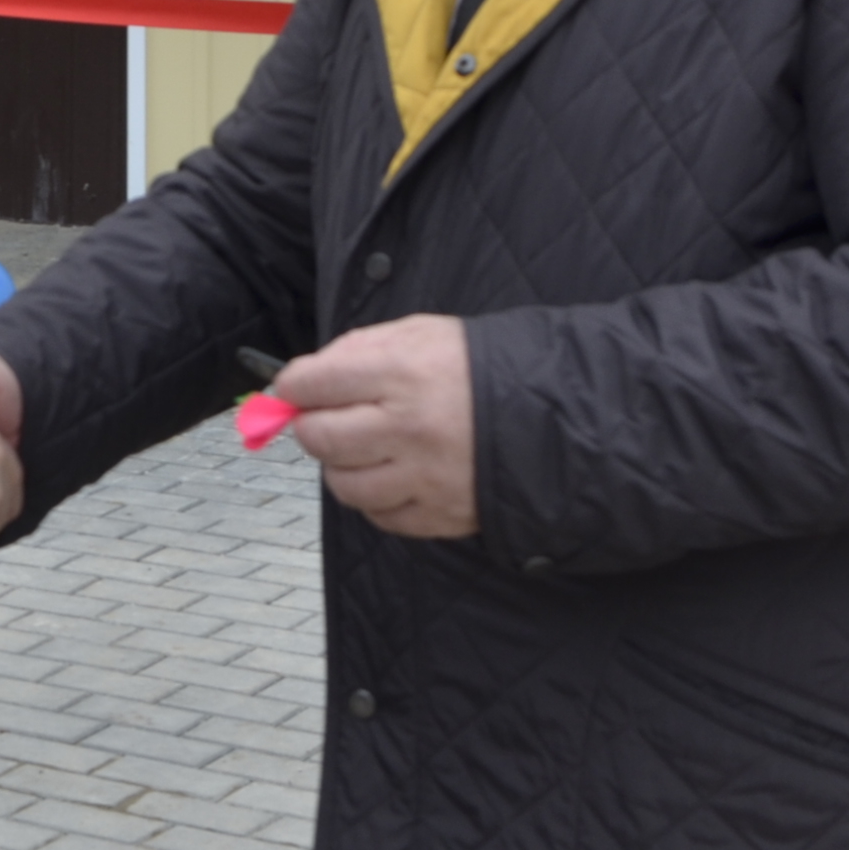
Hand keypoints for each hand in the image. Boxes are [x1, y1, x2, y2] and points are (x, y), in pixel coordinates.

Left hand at [273, 316, 476, 539]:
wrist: (555, 415)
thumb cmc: (480, 370)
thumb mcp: (423, 334)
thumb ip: (359, 350)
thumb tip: (302, 379)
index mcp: (403, 373)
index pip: (313, 383)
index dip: (293, 385)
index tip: (293, 388)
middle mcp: (409, 428)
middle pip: (320, 438)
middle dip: (311, 426)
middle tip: (323, 418)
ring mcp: (424, 477)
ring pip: (343, 484)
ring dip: (341, 465)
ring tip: (363, 447)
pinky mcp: (438, 515)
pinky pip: (379, 515)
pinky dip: (375, 497)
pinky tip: (392, 474)